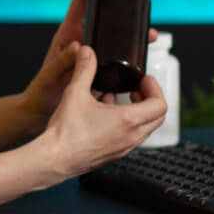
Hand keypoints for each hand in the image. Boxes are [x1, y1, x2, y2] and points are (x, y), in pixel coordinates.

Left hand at [16, 0, 156, 135]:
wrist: (40, 112)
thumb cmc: (41, 94)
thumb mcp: (51, 78)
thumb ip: (62, 63)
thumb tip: (78, 45)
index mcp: (67, 36)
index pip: (79, 3)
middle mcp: (79, 40)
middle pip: (103, 17)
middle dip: (122, 10)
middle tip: (140, 4)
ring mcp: (89, 54)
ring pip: (113, 37)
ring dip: (131, 34)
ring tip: (149, 36)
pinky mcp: (96, 67)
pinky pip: (115, 55)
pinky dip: (129, 53)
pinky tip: (141, 58)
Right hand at [37, 44, 166, 179]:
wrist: (54, 160)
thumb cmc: (65, 133)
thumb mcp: (75, 93)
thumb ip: (84, 69)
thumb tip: (88, 53)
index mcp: (128, 121)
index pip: (160, 104)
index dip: (155, 88)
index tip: (143, 80)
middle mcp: (130, 137)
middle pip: (157, 117)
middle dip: (150, 99)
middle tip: (135, 88)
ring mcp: (123, 148)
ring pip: (144, 128)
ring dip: (138, 111)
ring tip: (117, 98)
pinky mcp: (113, 155)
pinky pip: (130, 137)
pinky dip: (126, 123)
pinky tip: (104, 114)